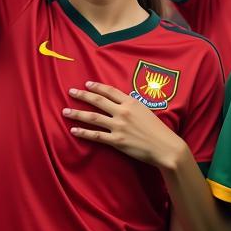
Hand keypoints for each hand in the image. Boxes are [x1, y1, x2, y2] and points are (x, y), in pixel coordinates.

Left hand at [64, 82, 188, 170]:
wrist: (165, 146)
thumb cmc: (158, 130)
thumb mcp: (146, 112)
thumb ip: (132, 107)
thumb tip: (120, 104)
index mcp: (132, 103)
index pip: (110, 91)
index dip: (97, 87)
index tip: (87, 84)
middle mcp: (123, 112)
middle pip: (98, 101)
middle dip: (83, 95)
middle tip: (71, 92)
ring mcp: (119, 126)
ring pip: (93, 117)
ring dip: (77, 113)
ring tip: (65, 111)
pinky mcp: (117, 141)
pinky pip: (96, 136)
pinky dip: (83, 132)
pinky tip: (73, 130)